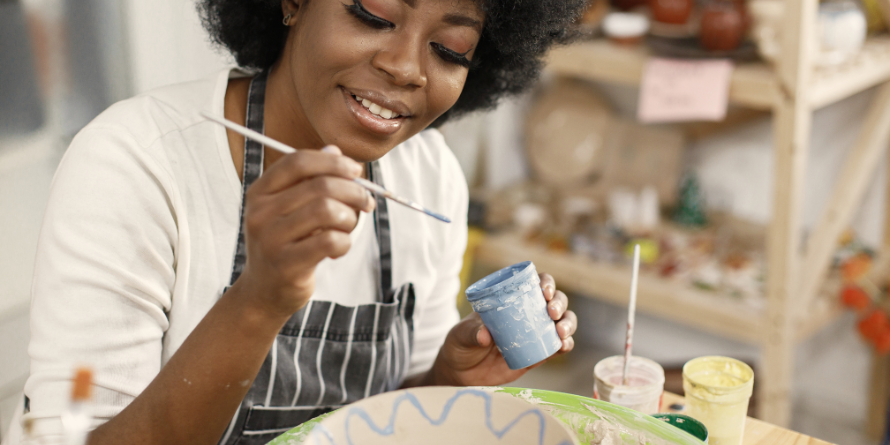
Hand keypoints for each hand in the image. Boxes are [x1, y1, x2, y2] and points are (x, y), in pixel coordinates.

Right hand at [231, 146, 374, 318]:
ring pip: (327, 210)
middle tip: (366, 203)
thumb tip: (334, 149)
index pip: (298, 161)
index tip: (356, 171)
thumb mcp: (289, 208)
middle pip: (319, 185)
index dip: (333, 162)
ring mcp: (271, 239)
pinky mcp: (286, 265)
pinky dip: (345, 242)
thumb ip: (310, 179)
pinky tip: (339, 248)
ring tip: (348, 227)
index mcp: (260, 192)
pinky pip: (330, 241)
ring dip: (350, 218)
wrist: (264, 291)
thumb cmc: (285, 244)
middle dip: (353, 192)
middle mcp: (260, 213)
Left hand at [430, 273, 576, 386]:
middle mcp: (527, 313)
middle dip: (559, 303)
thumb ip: (471, 333)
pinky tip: (564, 346)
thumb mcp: (461, 335)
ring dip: (567, 324)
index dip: (545, 282)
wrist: (461, 374)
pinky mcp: (537, 355)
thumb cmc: (460, 345)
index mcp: (510, 300)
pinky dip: (565, 345)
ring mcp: (534, 334)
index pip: (533, 284)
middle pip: (553, 301)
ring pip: (561, 323)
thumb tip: (486, 336)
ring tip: (561, 332)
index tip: (544, 291)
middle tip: (551, 312)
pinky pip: (556, 348)